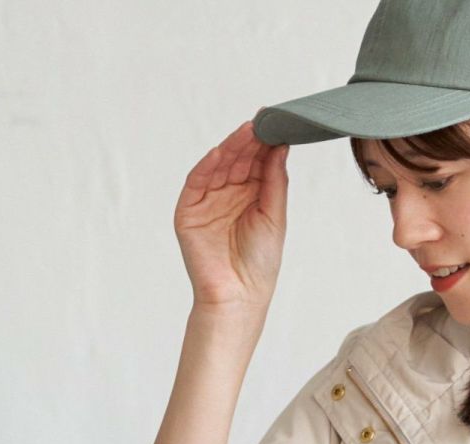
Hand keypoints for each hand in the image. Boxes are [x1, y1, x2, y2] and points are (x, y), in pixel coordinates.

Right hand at [175, 119, 288, 311]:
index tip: (277, 123)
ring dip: (231, 148)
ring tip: (247, 132)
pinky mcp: (189, 210)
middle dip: (250, 141)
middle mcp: (230, 195)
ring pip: (218, 166)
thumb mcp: (274, 218)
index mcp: (253, 197)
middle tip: (263, 122)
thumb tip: (280, 147)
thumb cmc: (260, 265)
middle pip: (238, 160)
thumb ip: (275, 182)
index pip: (257, 163)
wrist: (238, 296)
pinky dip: (206, 166)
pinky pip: (197, 182)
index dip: (265, 144)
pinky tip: (219, 153)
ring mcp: (208, 201)